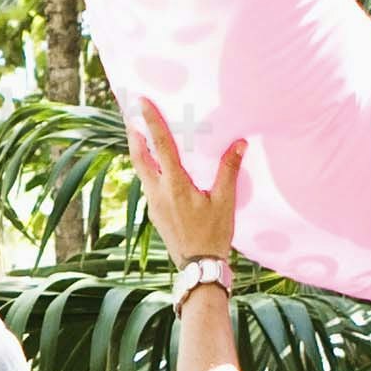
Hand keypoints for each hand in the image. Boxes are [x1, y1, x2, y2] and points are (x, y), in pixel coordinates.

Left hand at [127, 97, 246, 271]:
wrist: (198, 267)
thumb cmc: (214, 234)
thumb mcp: (225, 201)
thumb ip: (229, 170)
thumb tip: (239, 143)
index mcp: (175, 185)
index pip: (160, 145)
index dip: (151, 121)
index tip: (141, 102)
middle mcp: (158, 191)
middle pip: (139, 156)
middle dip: (134, 133)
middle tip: (131, 113)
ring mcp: (153, 203)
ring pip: (141, 169)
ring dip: (139, 149)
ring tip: (140, 133)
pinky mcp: (155, 211)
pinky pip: (147, 182)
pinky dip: (148, 166)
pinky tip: (156, 164)